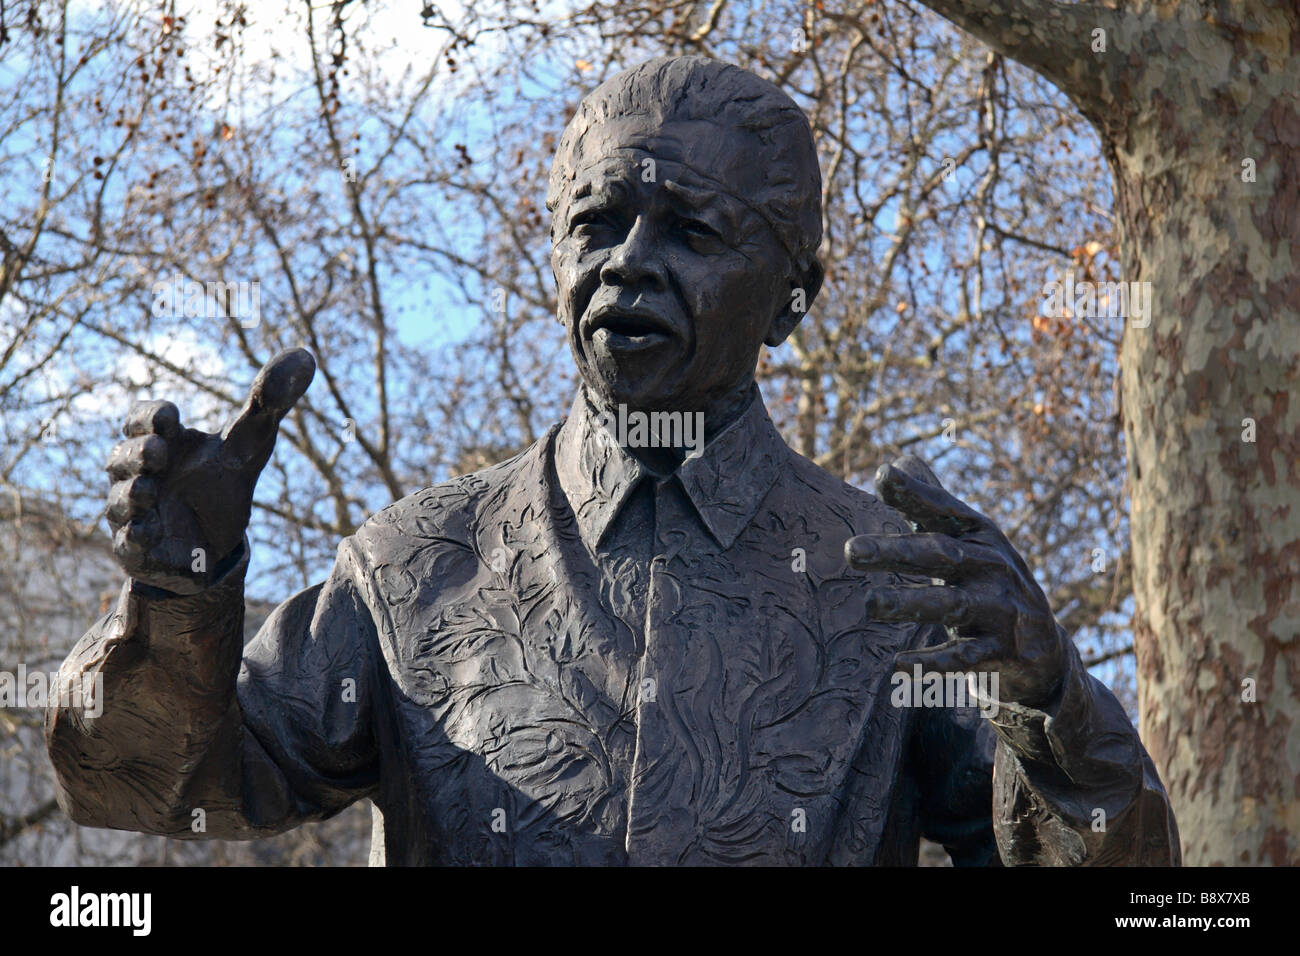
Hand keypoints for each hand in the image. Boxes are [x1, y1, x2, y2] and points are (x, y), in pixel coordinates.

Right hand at [104, 348, 315, 594]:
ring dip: (132, 493)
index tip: (172, 418)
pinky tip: (153, 532)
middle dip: (136, 452)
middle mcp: (139, 475)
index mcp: (163, 442)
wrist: (214, 545)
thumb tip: (306, 355)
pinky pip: (127, 542)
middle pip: (120, 457)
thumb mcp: (251, 444)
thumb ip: (271, 402)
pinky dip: (137, 536)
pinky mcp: (138, 550)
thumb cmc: (222, 483)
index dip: (149, 415)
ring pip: (119, 500)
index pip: (141, 419)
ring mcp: (135, 513)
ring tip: (151, 490)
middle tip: (159, 452)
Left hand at [845, 455, 1067, 707]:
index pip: (946, 511)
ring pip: (951, 605)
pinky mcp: (1003, 653)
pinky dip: (932, 662)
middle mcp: (993, 567)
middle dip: (897, 552)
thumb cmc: (988, 584)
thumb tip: (896, 463)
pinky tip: (897, 663)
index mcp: (981, 537)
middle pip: (941, 555)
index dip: (917, 494)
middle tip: (851, 551)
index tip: (882, 476)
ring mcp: (1001, 610)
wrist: (1042, 649)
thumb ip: (931, 506)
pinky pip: (964, 658)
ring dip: (909, 603)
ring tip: (869, 604)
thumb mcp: (968, 543)